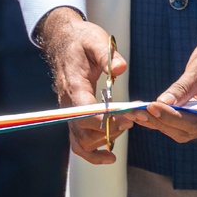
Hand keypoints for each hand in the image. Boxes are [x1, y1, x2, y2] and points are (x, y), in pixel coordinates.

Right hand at [36, 6, 133, 164]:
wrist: (64, 41)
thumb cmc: (81, 41)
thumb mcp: (95, 40)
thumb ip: (106, 55)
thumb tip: (120, 69)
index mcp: (74, 86)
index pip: (84, 111)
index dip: (103, 120)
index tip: (125, 119)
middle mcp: (68, 104)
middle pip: (84, 131)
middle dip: (110, 130)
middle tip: (133, 119)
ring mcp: (69, 113)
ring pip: (81, 141)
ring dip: (105, 141)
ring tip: (126, 127)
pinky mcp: (74, 117)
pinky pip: (79, 142)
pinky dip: (92, 154)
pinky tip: (110, 157)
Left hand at [132, 27, 196, 143]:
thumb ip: (184, 87)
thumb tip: (164, 102)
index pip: (193, 121)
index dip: (171, 116)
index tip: (152, 106)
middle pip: (183, 130)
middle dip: (159, 121)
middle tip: (137, 111)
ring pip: (176, 129)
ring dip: (156, 122)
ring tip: (134, 112)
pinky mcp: (193, 114)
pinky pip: (175, 121)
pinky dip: (159, 117)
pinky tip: (142, 112)